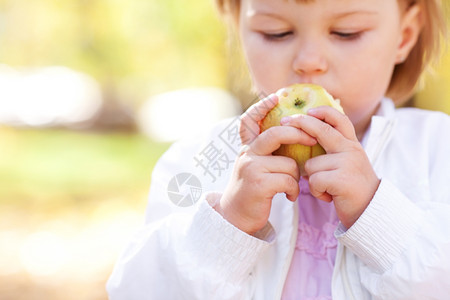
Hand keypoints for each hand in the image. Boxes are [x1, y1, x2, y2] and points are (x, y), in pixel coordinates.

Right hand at [216, 95, 316, 234]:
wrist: (236, 217)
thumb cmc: (252, 191)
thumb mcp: (255, 167)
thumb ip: (267, 153)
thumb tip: (293, 136)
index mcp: (247, 148)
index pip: (249, 121)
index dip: (261, 107)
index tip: (276, 97)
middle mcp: (247, 154)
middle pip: (276, 134)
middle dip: (298, 134)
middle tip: (312, 139)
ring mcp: (251, 167)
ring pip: (288, 163)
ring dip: (296, 177)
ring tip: (291, 187)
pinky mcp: (259, 183)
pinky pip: (288, 180)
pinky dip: (293, 190)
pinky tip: (288, 196)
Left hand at [281, 106, 379, 228]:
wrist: (370, 212)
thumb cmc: (351, 188)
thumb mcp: (346, 163)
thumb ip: (333, 150)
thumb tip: (306, 137)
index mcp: (352, 144)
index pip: (339, 119)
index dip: (323, 112)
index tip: (308, 110)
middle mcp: (351, 149)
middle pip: (321, 130)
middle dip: (301, 123)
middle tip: (284, 122)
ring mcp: (347, 163)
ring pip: (311, 164)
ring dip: (312, 179)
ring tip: (326, 188)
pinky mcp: (342, 179)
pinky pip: (314, 180)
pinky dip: (316, 191)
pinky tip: (328, 196)